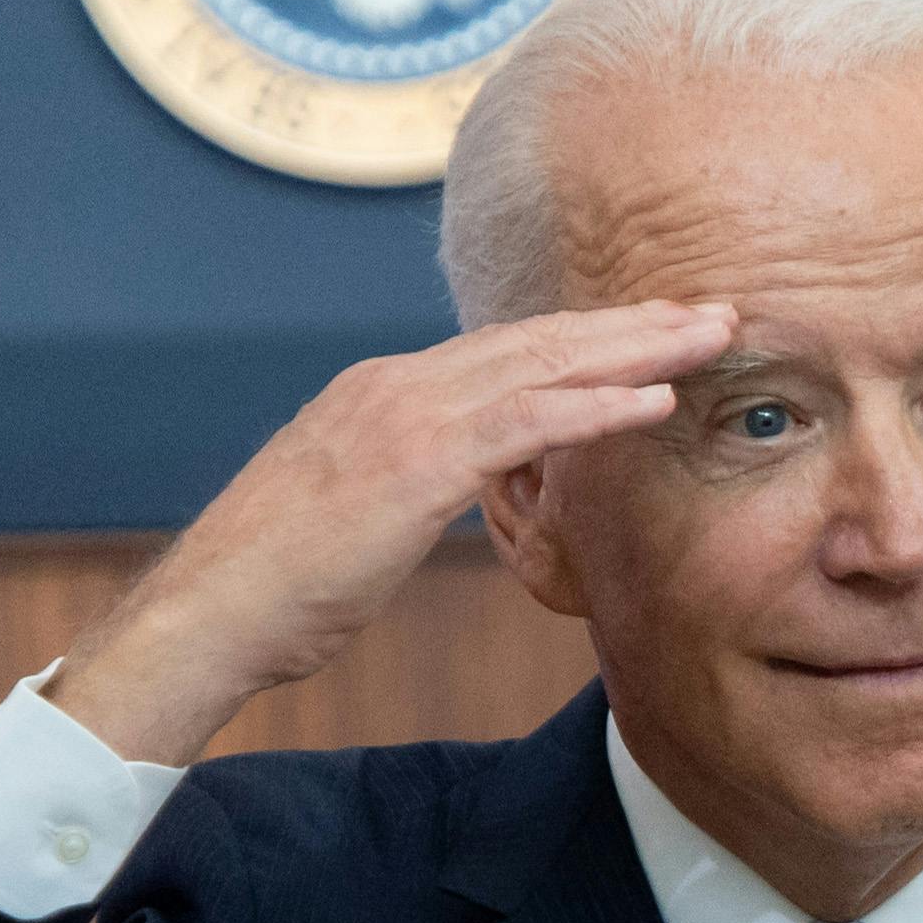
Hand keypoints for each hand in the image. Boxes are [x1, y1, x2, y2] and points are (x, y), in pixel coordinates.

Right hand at [44, 299, 736, 763]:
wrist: (210, 614)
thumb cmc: (276, 585)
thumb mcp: (352, 514)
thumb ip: (409, 482)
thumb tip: (458, 484)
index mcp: (382, 391)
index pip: (505, 350)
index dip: (585, 339)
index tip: (652, 330)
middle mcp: (397, 384)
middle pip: (538, 339)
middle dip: (630, 321)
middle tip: (711, 308)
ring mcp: (406, 416)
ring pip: (545, 364)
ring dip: (638, 346)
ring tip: (711, 332)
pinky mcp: (417, 464)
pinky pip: (527, 421)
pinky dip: (598, 405)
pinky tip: (658, 398)